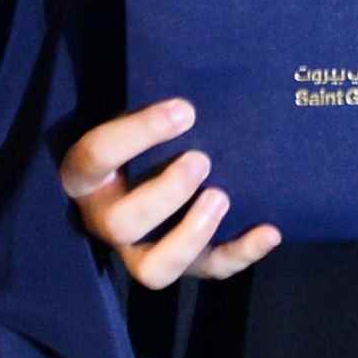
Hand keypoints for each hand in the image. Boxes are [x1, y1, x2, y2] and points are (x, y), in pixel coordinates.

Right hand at [61, 100, 282, 286]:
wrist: (156, 164)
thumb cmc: (147, 138)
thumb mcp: (137, 118)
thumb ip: (154, 110)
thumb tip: (193, 86)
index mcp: (88, 177)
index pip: (96, 156)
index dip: (137, 133)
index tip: (185, 109)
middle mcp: (108, 219)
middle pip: (120, 223)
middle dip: (164, 194)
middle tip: (201, 160)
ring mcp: (143, 249)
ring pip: (153, 269)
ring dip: (191, 236)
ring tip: (222, 196)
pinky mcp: (185, 263)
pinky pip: (209, 271)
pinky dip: (242, 254)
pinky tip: (270, 231)